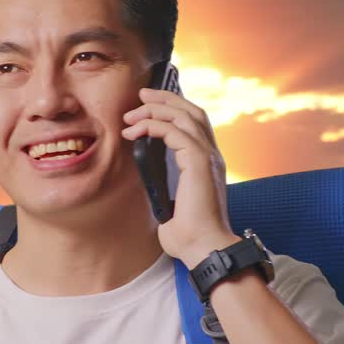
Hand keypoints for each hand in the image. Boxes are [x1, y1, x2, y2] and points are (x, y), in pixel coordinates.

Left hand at [121, 86, 240, 267]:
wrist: (204, 248)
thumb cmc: (189, 235)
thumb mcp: (170, 203)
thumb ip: (163, 186)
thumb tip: (147, 180)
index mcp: (208, 164)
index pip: (195, 124)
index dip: (173, 109)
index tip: (148, 107)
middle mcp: (212, 156)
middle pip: (192, 111)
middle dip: (165, 99)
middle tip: (141, 95)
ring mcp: (208, 157)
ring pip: (184, 116)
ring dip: (155, 110)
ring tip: (132, 114)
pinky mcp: (199, 162)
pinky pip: (175, 131)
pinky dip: (154, 126)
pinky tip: (136, 131)